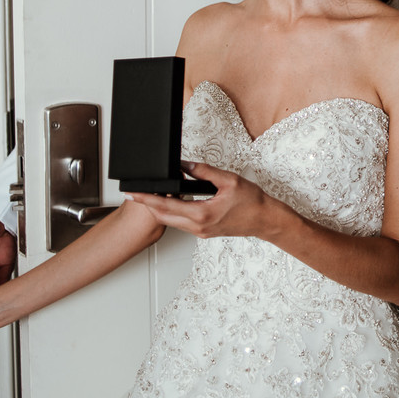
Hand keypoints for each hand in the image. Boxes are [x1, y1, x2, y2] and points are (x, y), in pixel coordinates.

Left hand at [125, 161, 289, 239]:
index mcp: (202, 214)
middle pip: (162, 217)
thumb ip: (204, 172)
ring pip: (171, 221)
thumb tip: (185, 165)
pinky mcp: (204, 232)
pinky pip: (182, 223)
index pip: (165, 206)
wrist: (265, 220)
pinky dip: (173, 212)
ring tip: (153, 193)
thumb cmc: (252, 202)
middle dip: (148, 204)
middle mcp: (198, 226)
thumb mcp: (229, 180)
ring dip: (160, 209)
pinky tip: (173, 201)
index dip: (146, 199)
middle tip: (137, 192)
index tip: (132, 193)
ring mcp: (200, 232)